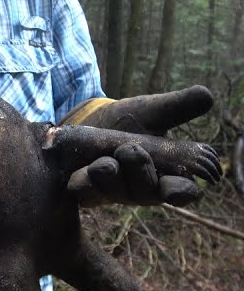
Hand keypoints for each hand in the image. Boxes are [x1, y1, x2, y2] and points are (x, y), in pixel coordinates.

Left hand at [64, 85, 216, 206]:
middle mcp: (141, 188)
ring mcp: (113, 192)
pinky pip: (86, 193)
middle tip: (131, 150)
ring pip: (115, 194)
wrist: (86, 123)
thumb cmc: (126, 121)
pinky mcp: (87, 191)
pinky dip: (84, 184)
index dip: (181, 191)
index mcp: (166, 175)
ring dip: (110, 178)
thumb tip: (207, 96)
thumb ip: (178, 107)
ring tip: (103, 163)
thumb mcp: (151, 111)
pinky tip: (82, 174)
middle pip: (146, 193)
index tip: (177, 188)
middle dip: (139, 173)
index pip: (181, 191)